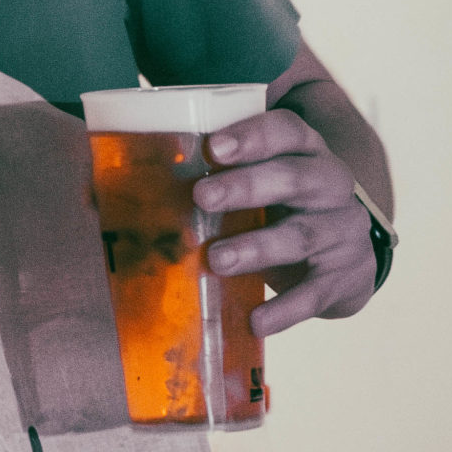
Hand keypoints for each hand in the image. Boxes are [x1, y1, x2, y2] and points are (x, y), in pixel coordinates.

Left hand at [193, 109, 377, 336]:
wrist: (344, 256)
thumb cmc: (280, 207)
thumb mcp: (259, 181)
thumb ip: (205, 176)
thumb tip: (106, 190)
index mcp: (303, 151)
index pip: (286, 130)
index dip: (253, 137)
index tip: (213, 147)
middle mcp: (330, 184)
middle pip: (294, 178)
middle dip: (246, 187)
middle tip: (202, 197)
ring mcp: (341, 230)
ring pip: (302, 235)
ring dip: (257, 248)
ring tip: (217, 260)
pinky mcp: (345, 276)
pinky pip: (316, 293)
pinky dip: (285, 309)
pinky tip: (256, 320)